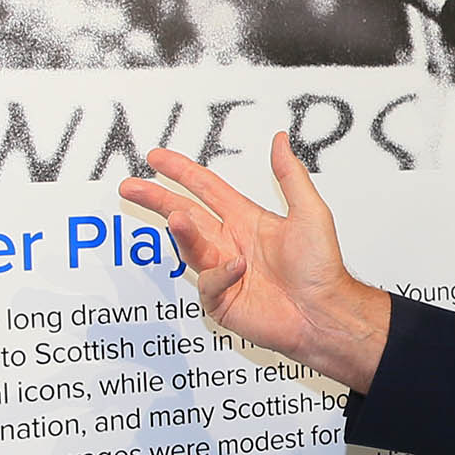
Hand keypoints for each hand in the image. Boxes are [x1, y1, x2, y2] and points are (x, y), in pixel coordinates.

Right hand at [119, 134, 390, 390]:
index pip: (205, 189)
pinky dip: (219, 274)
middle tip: (130, 187)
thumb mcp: (310, 212)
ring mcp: (224, 272)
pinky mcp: (222, 301)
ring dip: (182, 231)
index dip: (181, 172)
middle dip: (156, 199)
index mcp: (246, 219)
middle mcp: (230, 243)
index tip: (156, 158)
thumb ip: (290, 176)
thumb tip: (279, 140)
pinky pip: (208, 282)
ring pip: (191, 246)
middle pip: (184, 214)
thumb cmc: (321, 268)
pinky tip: (238, 268)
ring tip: (176, 217)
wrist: (324, 314)